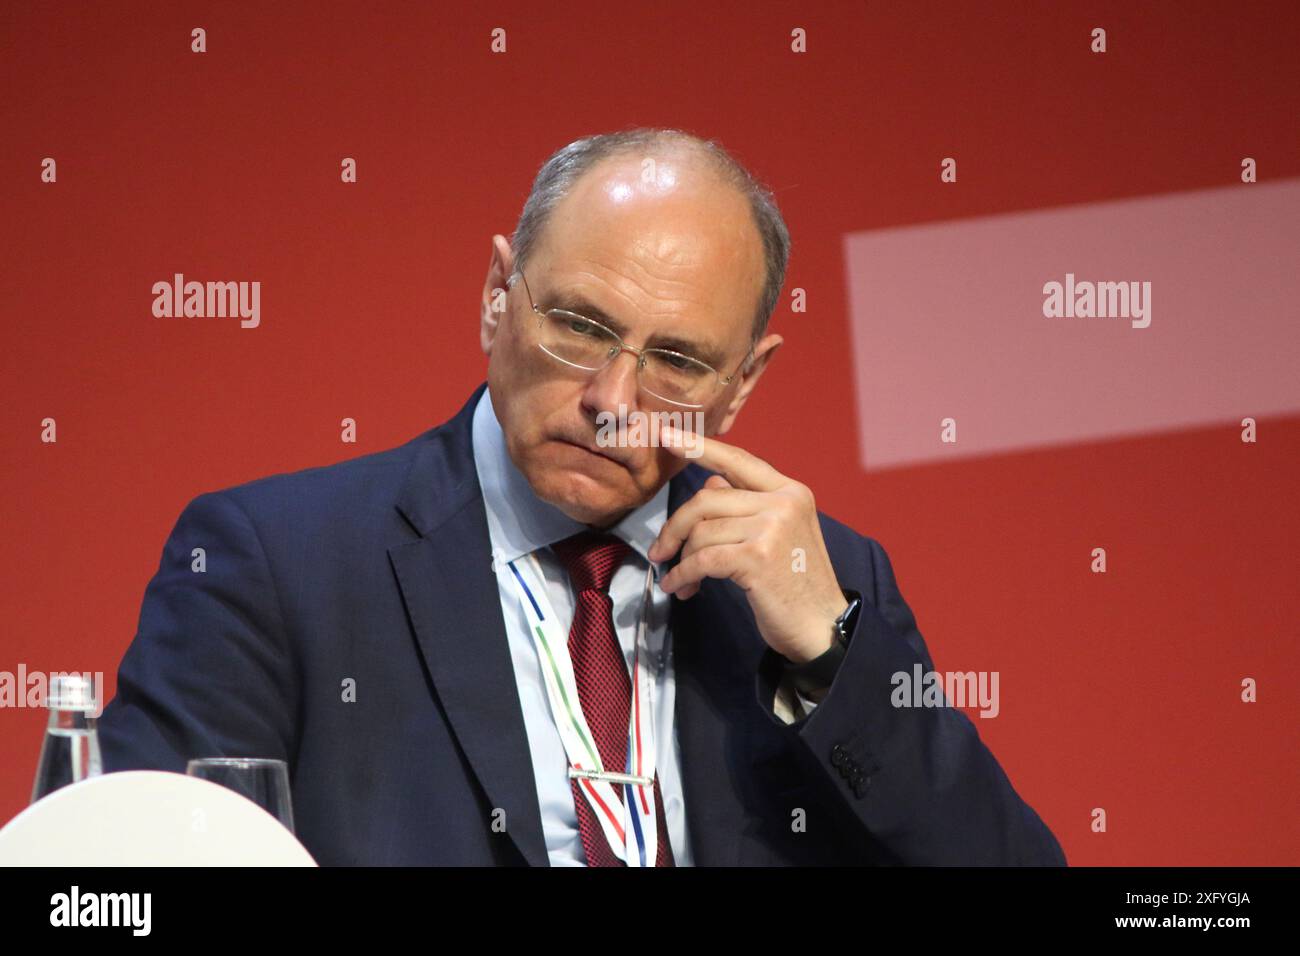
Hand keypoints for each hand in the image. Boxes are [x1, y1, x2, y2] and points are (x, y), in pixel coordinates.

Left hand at [647, 425, 849, 663]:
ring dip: (681, 560)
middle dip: (674, 527)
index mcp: (790, 491)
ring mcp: (772, 528)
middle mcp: (783, 502)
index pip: (737, 460)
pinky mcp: (757, 558)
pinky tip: (679, 588)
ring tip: (680, 581)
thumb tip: (710, 483)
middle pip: (706, 499)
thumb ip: (746, 505)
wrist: (823, 627)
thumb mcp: (779, 534)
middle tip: (659, 551)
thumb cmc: (796, 583)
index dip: (699, 447)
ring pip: (701, 532)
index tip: (665, 434)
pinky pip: (701, 560)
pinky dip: (683, 575)